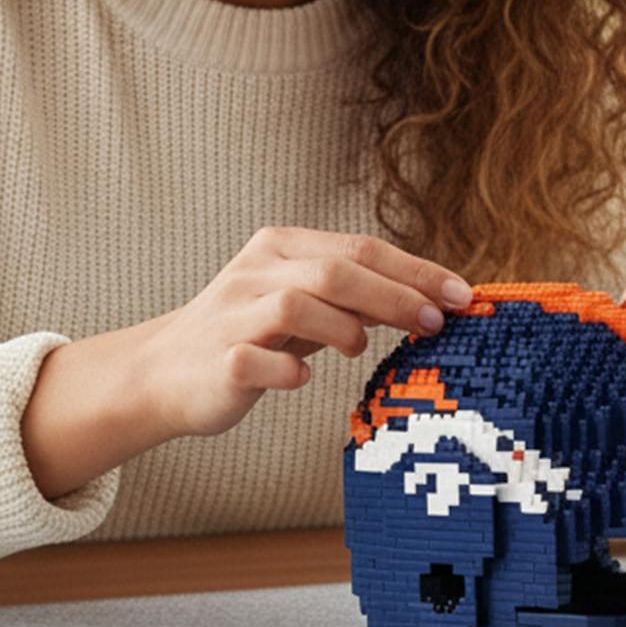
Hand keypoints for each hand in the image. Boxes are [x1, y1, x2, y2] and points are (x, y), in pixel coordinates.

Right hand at [137, 228, 475, 439]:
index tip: (462, 295)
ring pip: (296, 304)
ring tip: (359, 349)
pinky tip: (301, 379)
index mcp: (282, 247)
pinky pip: (255, 360)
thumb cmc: (250, 336)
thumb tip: (430, 299)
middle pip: (336, 270)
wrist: (163, 373)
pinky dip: (286, 370)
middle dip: (395, 295)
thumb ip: (355, 295)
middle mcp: (256, 272)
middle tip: (436, 323)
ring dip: (342, 327)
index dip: (416, 270)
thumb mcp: (303, 303)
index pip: (360, 247)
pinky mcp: (216, 361)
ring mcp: (233, 315)